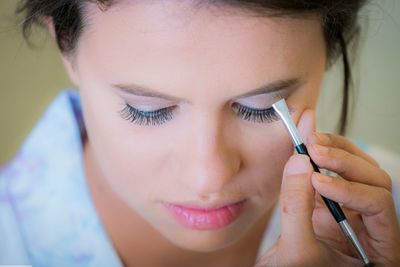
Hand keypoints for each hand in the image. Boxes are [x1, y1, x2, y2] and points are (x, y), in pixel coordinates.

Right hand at [254, 110, 399, 266]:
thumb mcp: (296, 250)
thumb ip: (296, 208)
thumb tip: (299, 162)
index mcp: (378, 248)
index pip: (379, 205)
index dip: (349, 189)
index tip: (317, 181)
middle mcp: (369, 226)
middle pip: (372, 180)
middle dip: (342, 161)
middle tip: (313, 149)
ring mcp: (349, 212)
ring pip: (357, 170)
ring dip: (335, 152)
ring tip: (309, 143)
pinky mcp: (328, 203)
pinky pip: (331, 172)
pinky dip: (319, 156)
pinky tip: (304, 146)